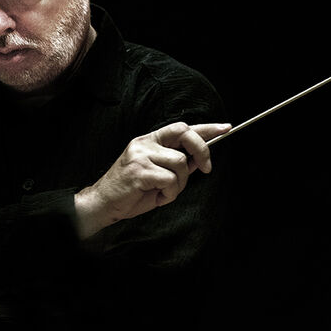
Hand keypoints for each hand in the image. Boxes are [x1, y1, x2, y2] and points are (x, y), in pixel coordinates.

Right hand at [74, 121, 230, 237]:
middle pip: (184, 134)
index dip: (206, 128)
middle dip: (202, 150)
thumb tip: (200, 160)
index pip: (182, 128)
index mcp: (150, 140)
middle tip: (206, 169)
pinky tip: (157, 197)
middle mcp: (145, 143)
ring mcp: (141, 155)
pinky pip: (170, 180)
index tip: (225, 128)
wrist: (104, 203)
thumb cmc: (131, 190)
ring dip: (180, 183)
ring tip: (164, 191)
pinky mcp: (139, 171)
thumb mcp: (158, 175)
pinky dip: (170, 193)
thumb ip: (177, 165)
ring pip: (180, 163)